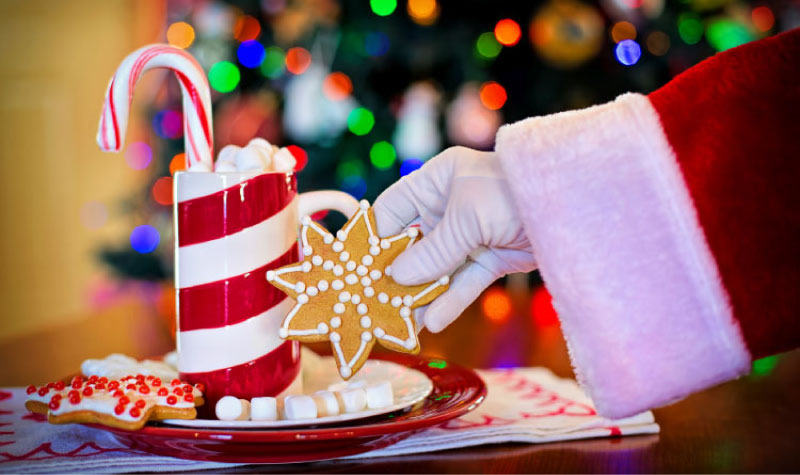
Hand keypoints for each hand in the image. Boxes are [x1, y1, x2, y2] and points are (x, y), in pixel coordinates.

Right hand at [373, 147, 535, 331]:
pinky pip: (463, 282)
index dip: (374, 238)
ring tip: (399, 323)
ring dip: (419, 295)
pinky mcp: (490, 257)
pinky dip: (449, 301)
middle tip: (373, 303)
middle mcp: (448, 206)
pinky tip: (432, 322)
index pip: (392, 210)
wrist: (575, 205)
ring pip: (436, 269)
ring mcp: (469, 234)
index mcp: (436, 181)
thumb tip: (396, 277)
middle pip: (411, 244)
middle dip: (395, 274)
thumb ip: (433, 250)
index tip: (356, 269)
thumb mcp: (468, 217)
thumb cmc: (514, 193)